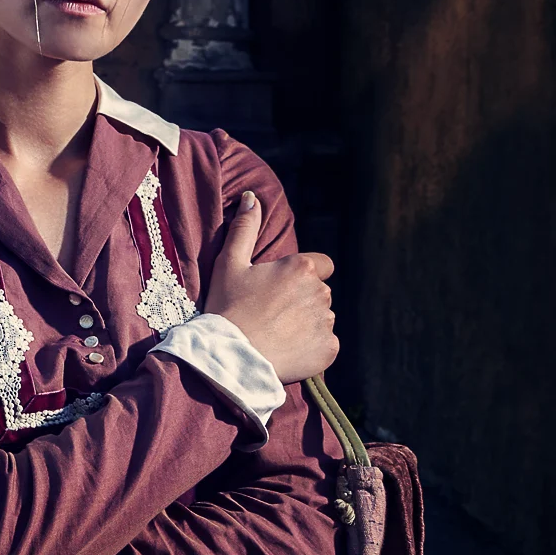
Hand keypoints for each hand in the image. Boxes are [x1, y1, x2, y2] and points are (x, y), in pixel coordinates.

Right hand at [201, 190, 337, 383]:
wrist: (230, 357)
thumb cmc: (227, 307)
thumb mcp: (229, 263)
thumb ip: (244, 228)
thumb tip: (251, 197)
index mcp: (302, 268)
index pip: (322, 265)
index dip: (303, 274)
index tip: (281, 288)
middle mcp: (321, 293)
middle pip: (319, 292)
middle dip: (302, 299)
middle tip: (271, 313)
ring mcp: (327, 323)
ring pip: (322, 318)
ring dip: (307, 323)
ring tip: (276, 333)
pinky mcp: (328, 350)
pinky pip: (325, 344)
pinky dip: (311, 347)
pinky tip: (286, 349)